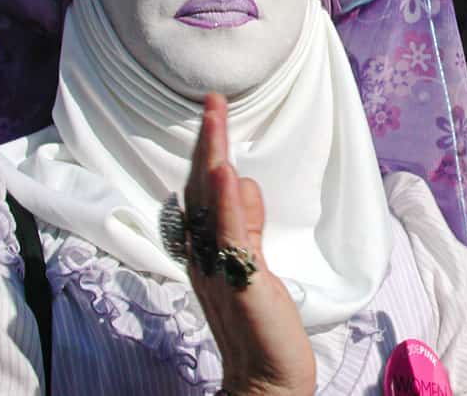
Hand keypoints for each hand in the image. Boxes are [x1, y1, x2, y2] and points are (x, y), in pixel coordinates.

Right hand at [184, 93, 315, 395]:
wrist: (265, 377)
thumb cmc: (260, 322)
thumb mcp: (252, 263)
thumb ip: (246, 225)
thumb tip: (240, 181)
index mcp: (208, 250)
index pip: (204, 190)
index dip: (207, 150)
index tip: (214, 112)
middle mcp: (205, 254)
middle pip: (201, 187)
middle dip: (207, 141)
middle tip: (212, 99)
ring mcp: (220, 266)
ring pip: (212, 203)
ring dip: (214, 156)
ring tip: (216, 116)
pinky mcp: (241, 280)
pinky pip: (231, 235)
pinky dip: (226, 202)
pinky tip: (225, 172)